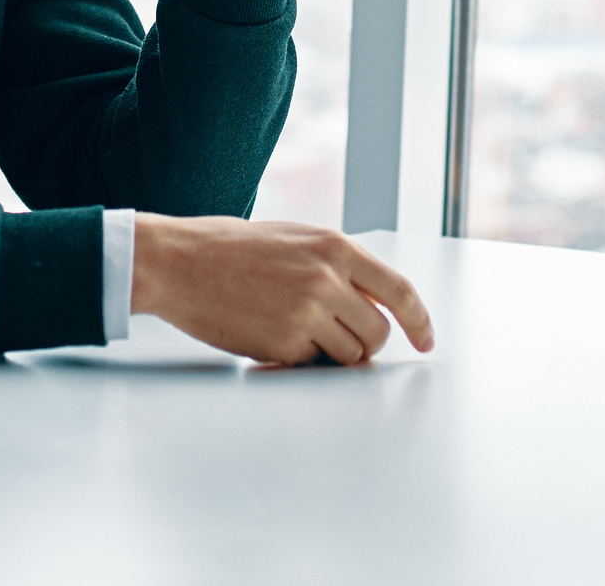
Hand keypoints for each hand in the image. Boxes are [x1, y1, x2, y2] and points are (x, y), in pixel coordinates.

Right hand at [131, 214, 435, 364]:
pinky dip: (298, 361)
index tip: (426, 340)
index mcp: (334, 247)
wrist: (178, 263)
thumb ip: (334, 264)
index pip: (399, 290)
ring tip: (296, 332)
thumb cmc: (229, 248)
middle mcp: (327, 279)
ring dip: (332, 355)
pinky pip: (311, 366)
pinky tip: (269, 336)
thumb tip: (369, 300)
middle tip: (337, 338)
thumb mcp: (294, 238)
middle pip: (377, 333)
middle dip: (365, 343)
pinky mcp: (283, 344)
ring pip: (350, 356)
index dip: (420, 321)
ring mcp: (306, 314)